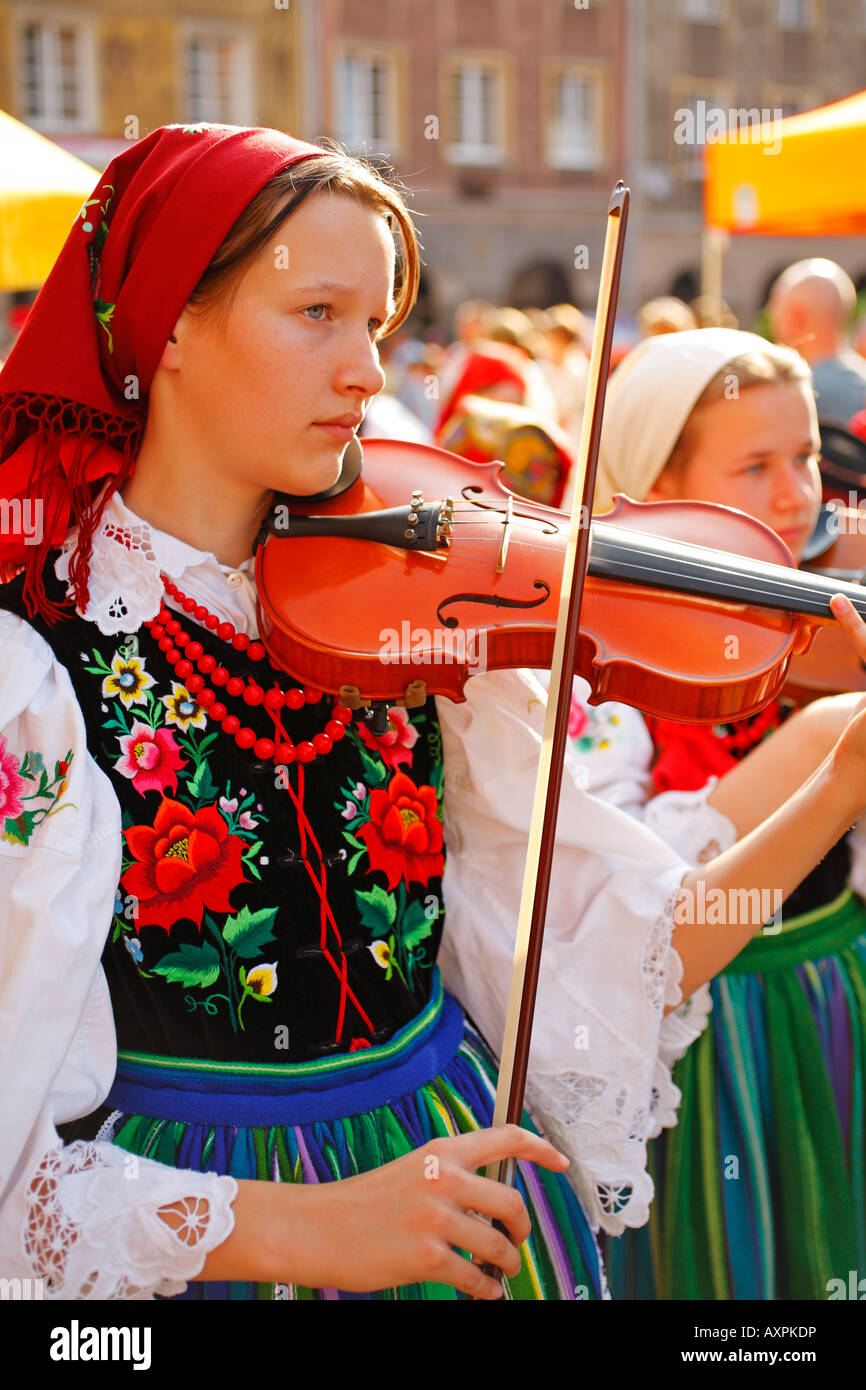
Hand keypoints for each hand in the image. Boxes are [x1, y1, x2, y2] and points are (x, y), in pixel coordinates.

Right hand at [277, 1124, 569, 1298]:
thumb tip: (492, 1202)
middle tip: (516, 1242)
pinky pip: (476, 1279)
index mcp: (439, 1152)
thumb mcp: (409, 1171)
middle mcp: (442, 1178)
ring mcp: (435, 1218)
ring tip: (500, 1273)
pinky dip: (486, 1291)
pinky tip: (482, 1292)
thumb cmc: (361, 1203)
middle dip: (522, 1230)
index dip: (540, 1149)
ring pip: (499, 1245)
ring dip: (507, 1265)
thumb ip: (449, 1177)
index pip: (505, 1138)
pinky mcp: (426, 1256)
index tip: (561, 1162)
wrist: (315, 1228)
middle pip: (512, 1202)